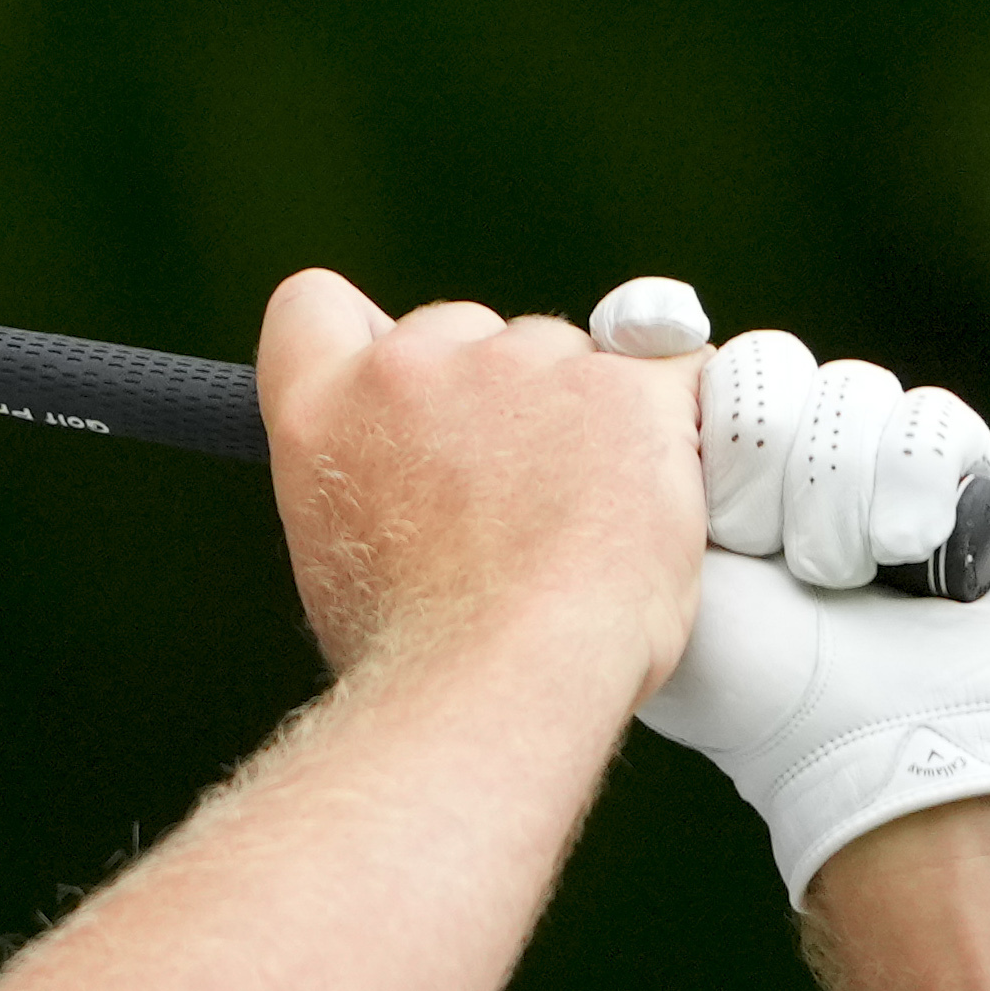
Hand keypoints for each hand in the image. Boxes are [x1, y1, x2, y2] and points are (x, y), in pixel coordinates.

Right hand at [259, 270, 703, 709]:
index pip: (314, 305)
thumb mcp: (344, 558)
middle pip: (461, 330)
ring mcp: (520, 365)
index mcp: (321, 411)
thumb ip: (369, 479)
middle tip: (519, 497)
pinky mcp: (624, 385)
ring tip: (585, 528)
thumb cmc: (421, 658)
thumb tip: (410, 476)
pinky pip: (674, 374)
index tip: (403, 382)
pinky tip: (657, 504)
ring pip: (568, 355)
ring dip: (586, 416)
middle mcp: (408, 368)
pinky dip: (676, 428)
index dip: (360, 336)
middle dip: (494, 393)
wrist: (501, 685)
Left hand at [603, 297, 989, 903]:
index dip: (682, 371)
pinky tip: (909, 566)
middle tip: (769, 557)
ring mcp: (884, 452)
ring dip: (838, 505)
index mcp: (709, 469)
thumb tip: (619, 336)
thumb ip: (620, 472)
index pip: (693, 359)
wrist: (876, 744)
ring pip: (851, 391)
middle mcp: (796, 450)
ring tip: (841, 580)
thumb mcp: (655, 575)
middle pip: (769, 365)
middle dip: (763, 468)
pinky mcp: (972, 465)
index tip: (667, 377)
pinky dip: (913, 499)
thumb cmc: (753, 687)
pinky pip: (930, 419)